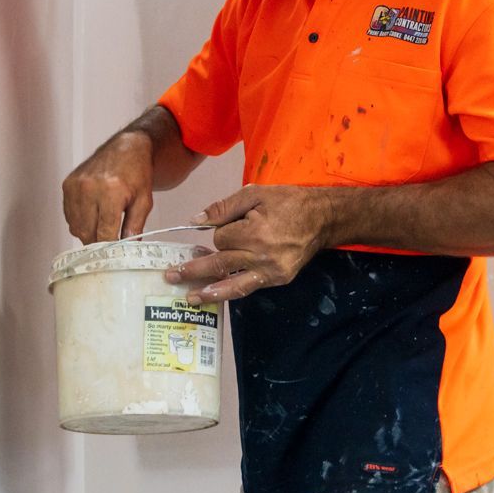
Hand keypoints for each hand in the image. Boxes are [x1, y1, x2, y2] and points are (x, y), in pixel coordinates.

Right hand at [61, 131, 154, 243]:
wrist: (125, 148)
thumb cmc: (137, 174)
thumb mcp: (144, 201)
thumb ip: (135, 227)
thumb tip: (128, 250)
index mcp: (111, 192)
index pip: (105, 233)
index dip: (110, 249)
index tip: (114, 258)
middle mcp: (89, 188)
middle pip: (87, 232)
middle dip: (98, 244)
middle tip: (109, 247)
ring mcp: (76, 186)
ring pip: (76, 227)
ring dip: (88, 234)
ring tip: (102, 230)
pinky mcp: (68, 184)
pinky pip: (69, 215)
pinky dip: (79, 222)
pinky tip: (93, 217)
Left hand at [163, 184, 338, 304]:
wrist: (322, 218)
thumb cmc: (288, 202)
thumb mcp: (255, 194)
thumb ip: (223, 207)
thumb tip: (195, 220)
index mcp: (254, 231)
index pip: (220, 238)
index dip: (219, 233)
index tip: (229, 227)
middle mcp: (261, 255)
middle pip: (219, 263)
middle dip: (193, 269)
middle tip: (171, 275)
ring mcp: (271, 271)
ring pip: (232, 284)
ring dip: (208, 292)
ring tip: (189, 297)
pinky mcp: (278, 279)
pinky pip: (249, 288)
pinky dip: (230, 292)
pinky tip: (214, 296)